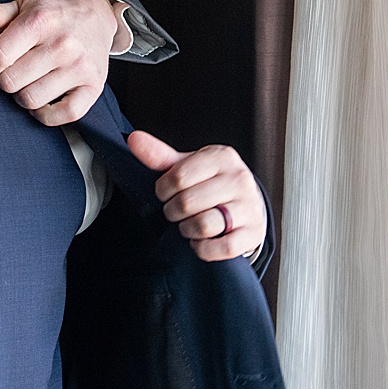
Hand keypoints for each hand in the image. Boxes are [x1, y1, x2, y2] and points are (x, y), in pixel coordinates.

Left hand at [0, 0, 124, 124]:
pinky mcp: (94, 86)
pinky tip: (43, 100)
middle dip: (4, 80)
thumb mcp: (23, 7)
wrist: (94, 16)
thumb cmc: (53, 15)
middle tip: (12, 72)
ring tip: (28, 82)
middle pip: (11, 82)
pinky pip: (63, 114)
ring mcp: (80, 67)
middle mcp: (62, 45)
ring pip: (31, 100)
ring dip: (23, 96)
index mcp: (40, 22)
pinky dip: (47, 114)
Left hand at [126, 129, 265, 260]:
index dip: (163, 190)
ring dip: (187, 230)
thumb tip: (134, 140)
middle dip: (172, 212)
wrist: (248, 203)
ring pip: (203, 226)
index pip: (179, 177)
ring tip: (188, 224)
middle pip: (187, 203)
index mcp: (222, 157)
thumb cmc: (212, 182)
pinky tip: (202, 239)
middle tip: (175, 211)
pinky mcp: (253, 234)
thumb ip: (160, 156)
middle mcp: (239, 180)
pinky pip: (221, 248)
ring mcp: (249, 208)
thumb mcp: (188, 165)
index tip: (164, 193)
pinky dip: (204, 248)